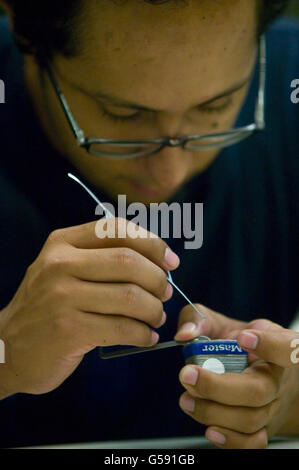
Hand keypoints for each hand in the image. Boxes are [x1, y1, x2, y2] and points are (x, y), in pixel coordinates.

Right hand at [0, 218, 178, 396]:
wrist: (7, 347)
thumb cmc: (47, 307)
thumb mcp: (63, 269)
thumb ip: (100, 257)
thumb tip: (158, 260)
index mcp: (62, 243)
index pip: (117, 230)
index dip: (152, 244)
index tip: (171, 262)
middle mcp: (59, 264)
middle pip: (129, 262)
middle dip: (158, 280)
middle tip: (165, 294)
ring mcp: (61, 297)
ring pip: (130, 296)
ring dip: (154, 310)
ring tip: (156, 318)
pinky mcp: (68, 330)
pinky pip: (122, 328)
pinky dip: (143, 334)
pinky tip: (146, 337)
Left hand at [175, 304, 298, 448]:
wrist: (257, 371)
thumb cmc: (238, 344)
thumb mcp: (222, 323)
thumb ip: (199, 319)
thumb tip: (185, 333)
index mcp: (279, 345)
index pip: (287, 347)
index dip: (269, 345)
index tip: (243, 338)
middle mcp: (280, 378)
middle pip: (259, 391)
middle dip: (217, 386)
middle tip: (187, 375)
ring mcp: (273, 406)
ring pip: (250, 419)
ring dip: (212, 411)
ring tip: (187, 398)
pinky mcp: (262, 428)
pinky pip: (252, 443)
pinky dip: (229, 440)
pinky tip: (209, 428)